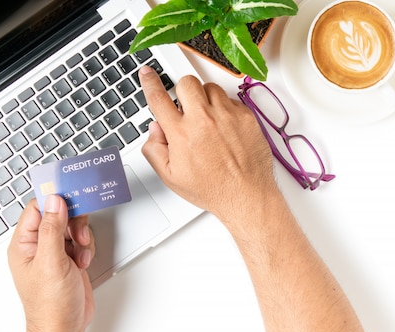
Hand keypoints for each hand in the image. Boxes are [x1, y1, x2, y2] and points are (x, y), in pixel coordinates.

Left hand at [7, 195, 95, 331]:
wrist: (64, 329)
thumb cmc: (50, 305)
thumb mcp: (51, 262)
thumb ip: (52, 229)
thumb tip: (54, 202)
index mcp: (23, 245)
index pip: (36, 209)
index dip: (53, 200)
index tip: (71, 194)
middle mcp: (37, 247)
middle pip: (57, 215)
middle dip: (72, 221)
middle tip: (78, 232)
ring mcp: (54, 254)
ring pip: (71, 228)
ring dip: (81, 236)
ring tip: (81, 251)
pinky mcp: (69, 261)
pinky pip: (80, 242)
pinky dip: (86, 248)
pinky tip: (83, 261)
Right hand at [138, 66, 277, 224]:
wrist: (246, 195)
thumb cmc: (213, 189)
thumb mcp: (171, 177)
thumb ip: (154, 149)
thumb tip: (154, 129)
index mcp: (181, 133)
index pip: (158, 97)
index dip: (150, 81)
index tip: (148, 73)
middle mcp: (204, 119)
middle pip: (186, 82)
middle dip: (182, 91)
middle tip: (186, 107)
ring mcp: (227, 116)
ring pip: (210, 88)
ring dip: (205, 99)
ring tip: (208, 120)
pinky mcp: (246, 117)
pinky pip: (231, 100)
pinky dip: (226, 109)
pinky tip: (225, 127)